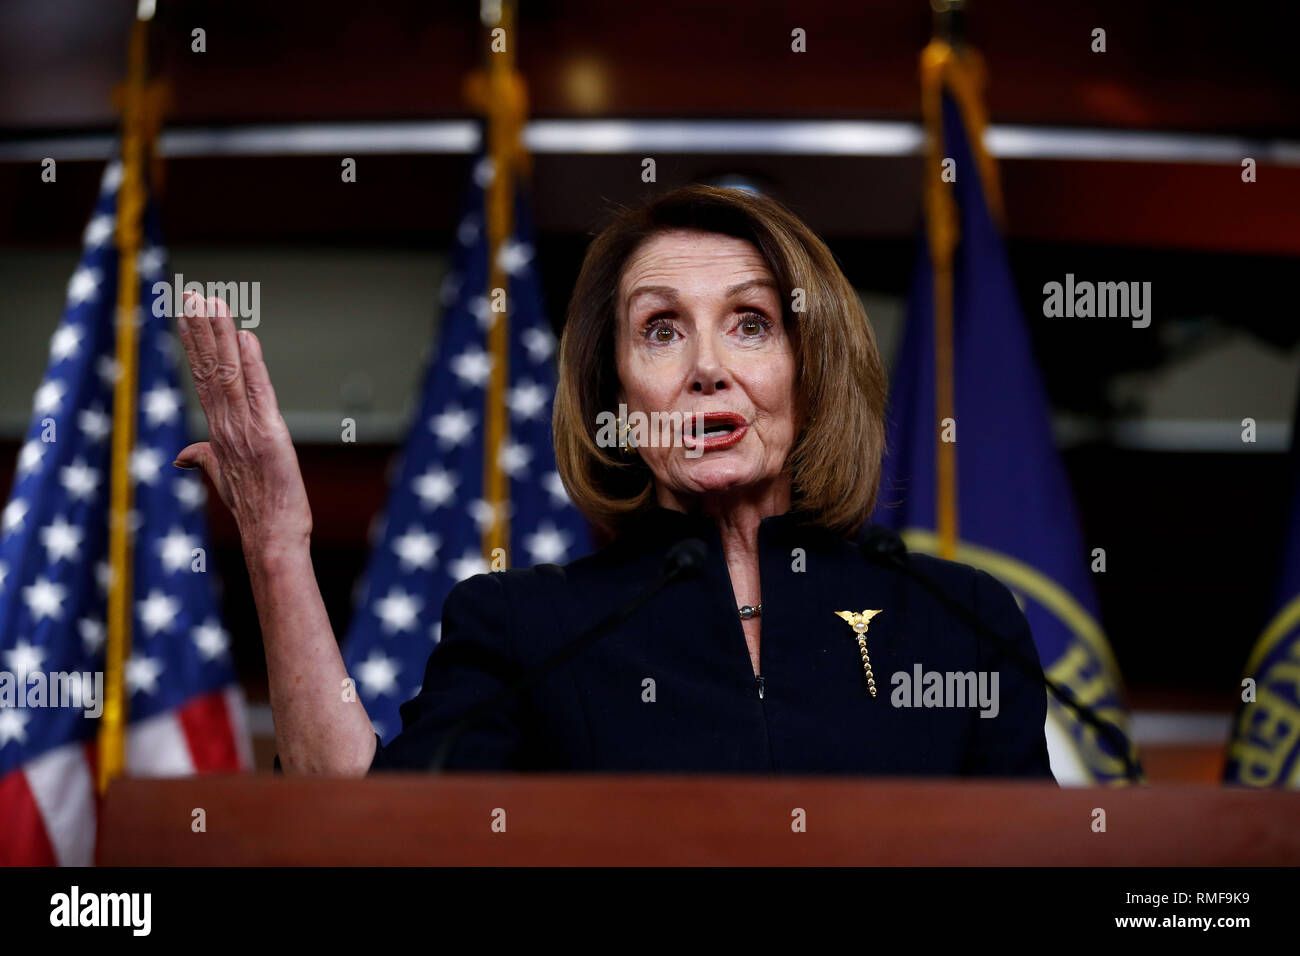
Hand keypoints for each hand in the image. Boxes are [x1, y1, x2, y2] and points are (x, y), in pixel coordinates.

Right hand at [174, 291, 312, 555]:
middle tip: (191, 295)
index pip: (203, 379)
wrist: (271, 538)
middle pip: (209, 370)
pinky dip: (252, 365)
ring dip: (220, 338)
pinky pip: (258, 393)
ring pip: (228, 375)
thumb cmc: (255, 510)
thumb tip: (180, 457)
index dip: (194, 346)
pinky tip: (246, 338)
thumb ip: (204, 459)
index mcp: (218, 432)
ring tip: (211, 303)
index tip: (187, 315)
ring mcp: (244, 430)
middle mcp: (226, 427)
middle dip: (201, 331)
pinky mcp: (268, 436)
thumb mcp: (225, 479)